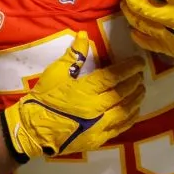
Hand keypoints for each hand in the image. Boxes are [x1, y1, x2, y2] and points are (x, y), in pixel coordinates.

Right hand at [1, 33, 145, 162]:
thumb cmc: (43, 99)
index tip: (139, 62)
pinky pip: (120, 128)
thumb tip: (83, 34)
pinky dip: (130, 118)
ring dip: (135, 100)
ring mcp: (98, 126)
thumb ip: (73, 55)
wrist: (33, 130)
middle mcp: (95, 109)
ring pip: (124, 111)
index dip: (129, 68)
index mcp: (85, 90)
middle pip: (122, 94)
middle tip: (140, 75)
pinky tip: (134, 110)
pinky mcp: (97, 139)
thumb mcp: (55, 73)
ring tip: (141, 90)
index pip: (113, 77)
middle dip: (134, 83)